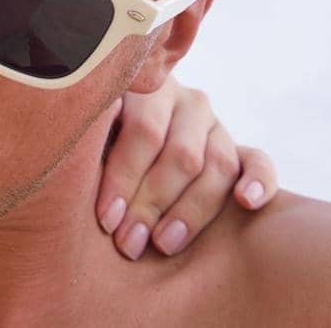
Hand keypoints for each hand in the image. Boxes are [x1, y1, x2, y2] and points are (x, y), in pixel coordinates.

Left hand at [96, 76, 277, 259]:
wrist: (129, 127)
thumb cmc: (97, 139)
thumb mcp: (89, 133)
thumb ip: (88, 144)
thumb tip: (70, 164)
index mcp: (147, 86)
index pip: (144, 132)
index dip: (125, 178)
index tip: (107, 219)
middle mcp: (186, 100)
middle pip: (181, 154)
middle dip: (152, 204)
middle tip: (129, 243)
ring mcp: (216, 124)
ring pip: (218, 165)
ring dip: (192, 211)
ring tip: (164, 244)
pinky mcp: (240, 148)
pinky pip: (258, 162)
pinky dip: (259, 183)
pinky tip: (247, 204)